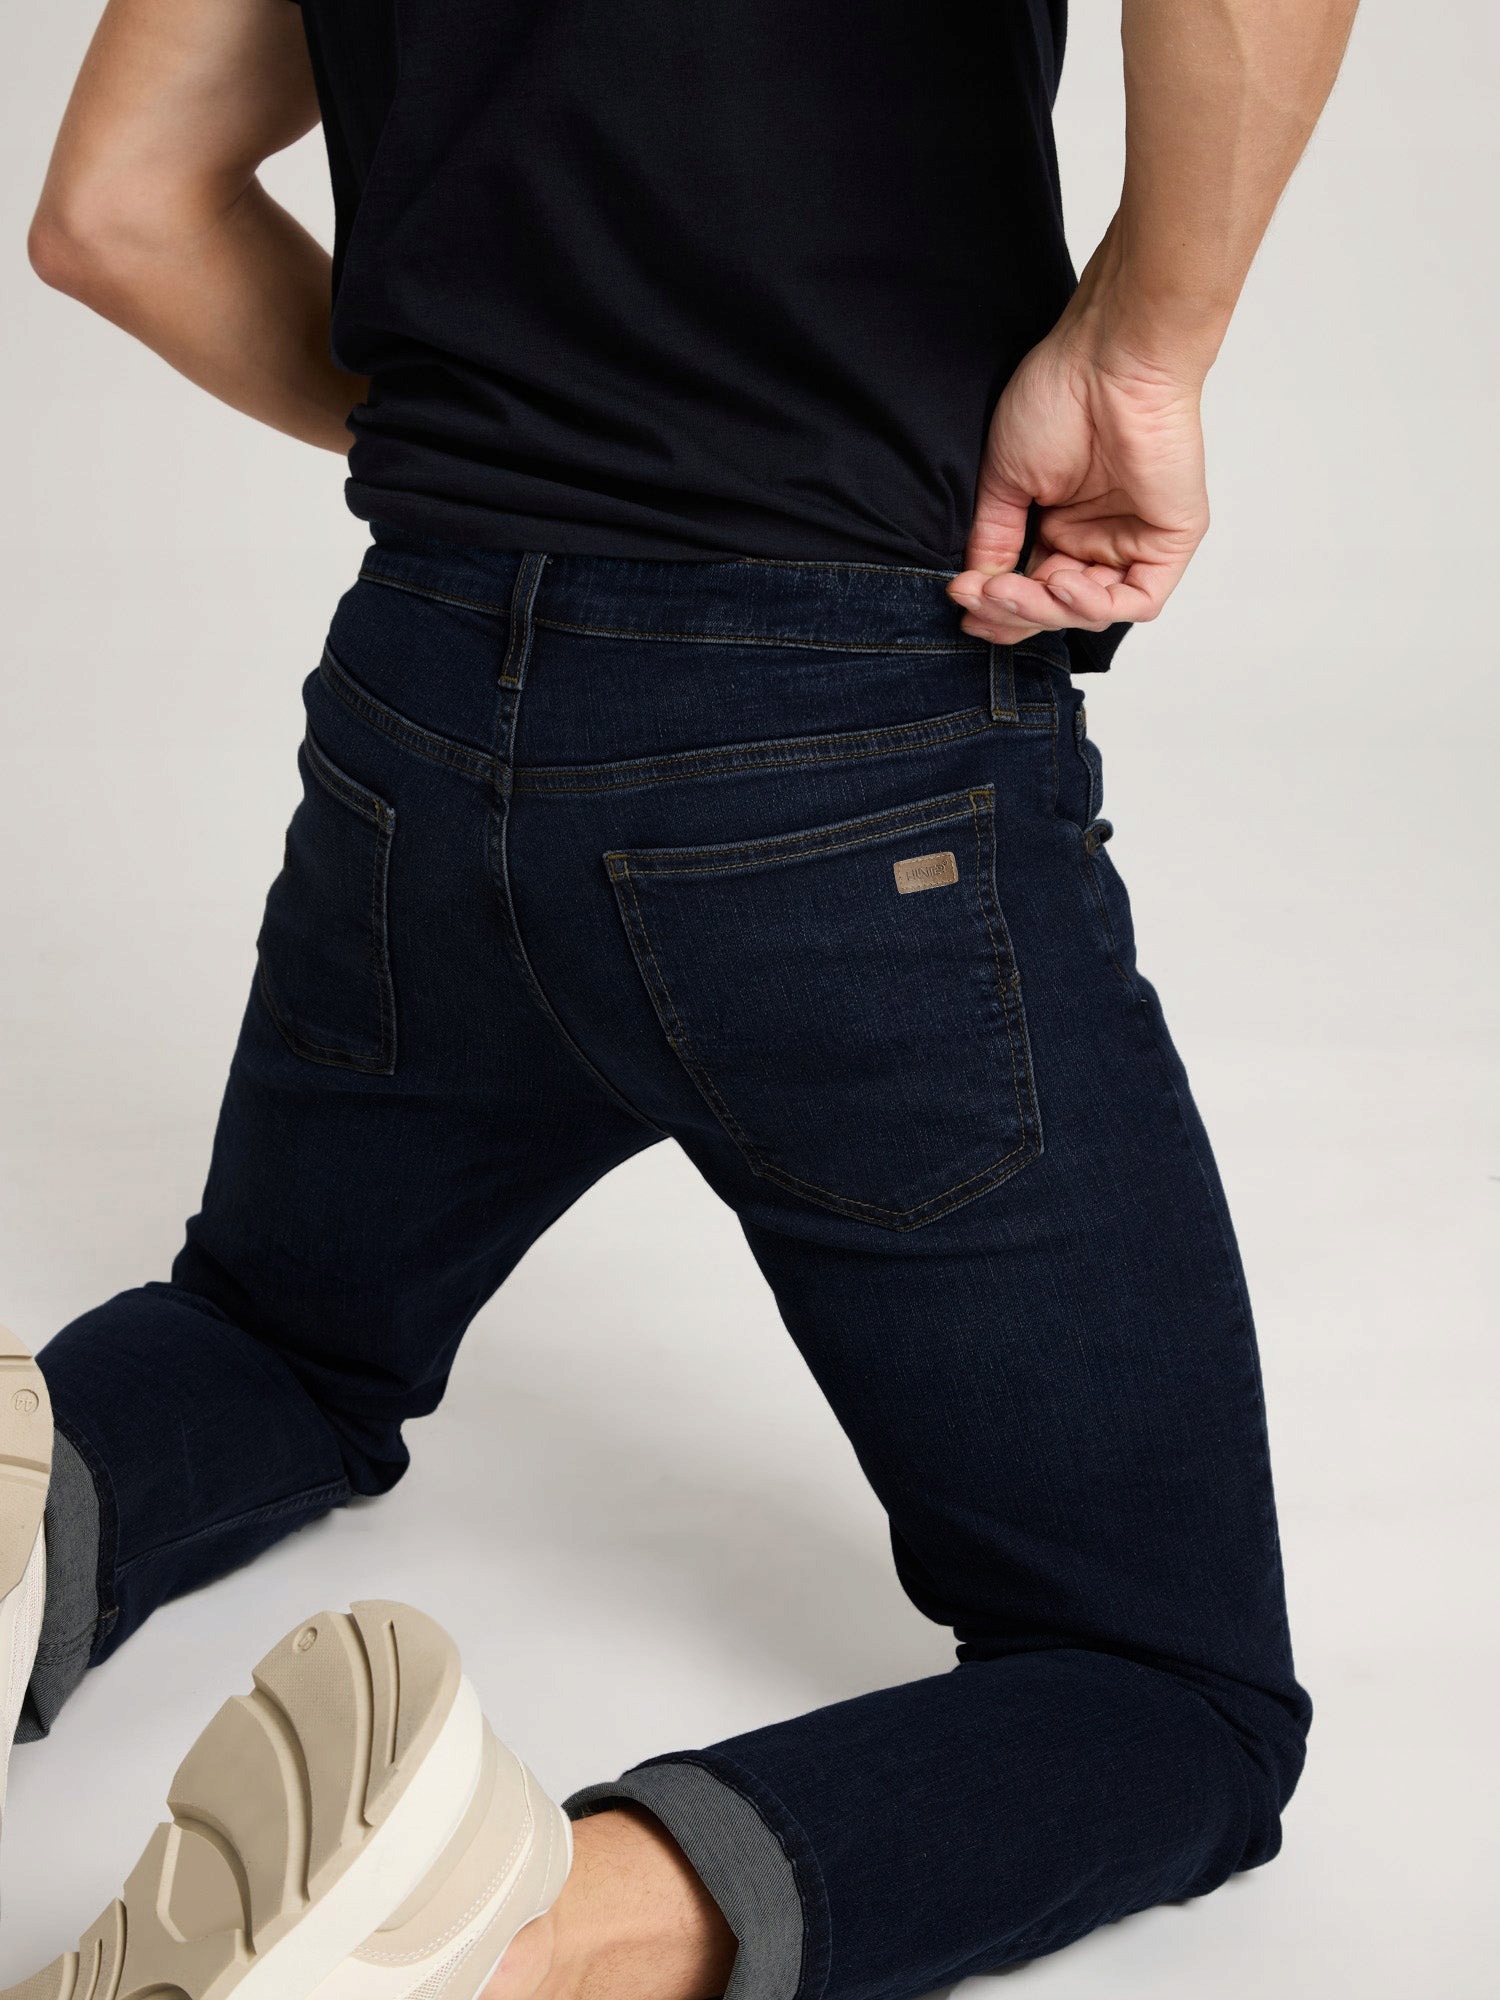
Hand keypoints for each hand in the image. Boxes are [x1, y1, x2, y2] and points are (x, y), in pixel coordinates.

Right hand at [947, 323, 1210, 645]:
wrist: (1109, 358)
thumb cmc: (1059, 396)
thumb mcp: (1006, 480)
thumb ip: (994, 538)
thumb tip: (977, 588)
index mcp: (1060, 524)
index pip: (1029, 589)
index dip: (996, 607)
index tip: (961, 602)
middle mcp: (1097, 538)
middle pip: (1055, 608)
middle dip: (1013, 611)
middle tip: (980, 598)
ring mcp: (1134, 542)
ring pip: (1091, 612)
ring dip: (1044, 610)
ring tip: (1008, 589)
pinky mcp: (1169, 542)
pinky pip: (1137, 600)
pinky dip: (1094, 607)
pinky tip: (1059, 586)